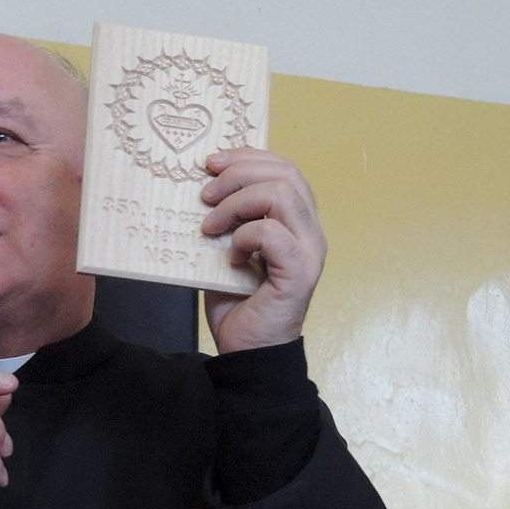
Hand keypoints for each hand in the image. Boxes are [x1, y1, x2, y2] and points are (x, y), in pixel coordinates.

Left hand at [199, 148, 326, 352]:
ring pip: (281, 194)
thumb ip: (226, 219)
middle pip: (286, 172)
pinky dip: (244, 237)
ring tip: (209, 226)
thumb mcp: (225, 250)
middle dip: (238, 172)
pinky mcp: (299, 273)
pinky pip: (272, 233)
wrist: (247, 352)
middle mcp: (310, 232)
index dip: (247, 156)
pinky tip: (230, 257)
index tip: (210, 162)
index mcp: (297, 221)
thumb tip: (199, 187)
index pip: (284, 168)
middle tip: (204, 192)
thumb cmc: (237, 303)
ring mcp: (309, 251)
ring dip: (235, 203)